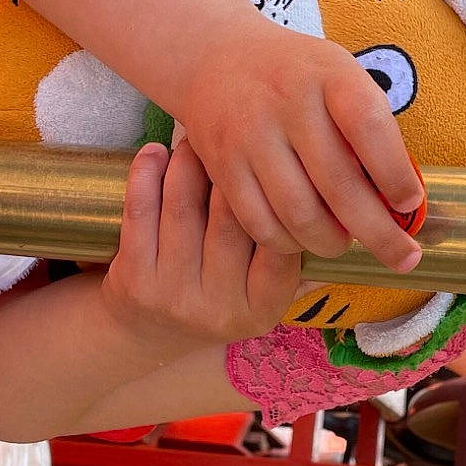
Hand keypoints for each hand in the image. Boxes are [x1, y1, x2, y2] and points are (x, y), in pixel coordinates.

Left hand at [102, 142, 303, 355]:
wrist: (150, 334)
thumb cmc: (217, 295)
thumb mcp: (263, 291)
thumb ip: (293, 252)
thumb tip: (331, 188)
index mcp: (263, 308)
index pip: (282, 243)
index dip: (280, 193)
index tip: (276, 157)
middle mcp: (220, 307)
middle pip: (232, 218)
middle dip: (233, 166)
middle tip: (235, 130)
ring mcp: (174, 295)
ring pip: (184, 205)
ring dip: (190, 160)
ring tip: (197, 136)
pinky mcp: (134, 280)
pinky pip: (140, 211)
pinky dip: (147, 173)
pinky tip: (156, 151)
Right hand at [174, 23, 423, 269]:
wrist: (218, 59)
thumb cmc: (299, 78)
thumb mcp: (339, 76)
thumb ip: (368, 127)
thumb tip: (401, 200)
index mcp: (329, 74)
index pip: (368, 125)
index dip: (394, 172)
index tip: (410, 204)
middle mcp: (287, 101)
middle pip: (338, 184)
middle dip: (378, 232)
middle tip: (404, 257)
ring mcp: (250, 134)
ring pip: (298, 213)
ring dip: (331, 242)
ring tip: (343, 243)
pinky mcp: (222, 164)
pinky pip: (260, 223)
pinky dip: (288, 243)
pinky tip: (302, 239)